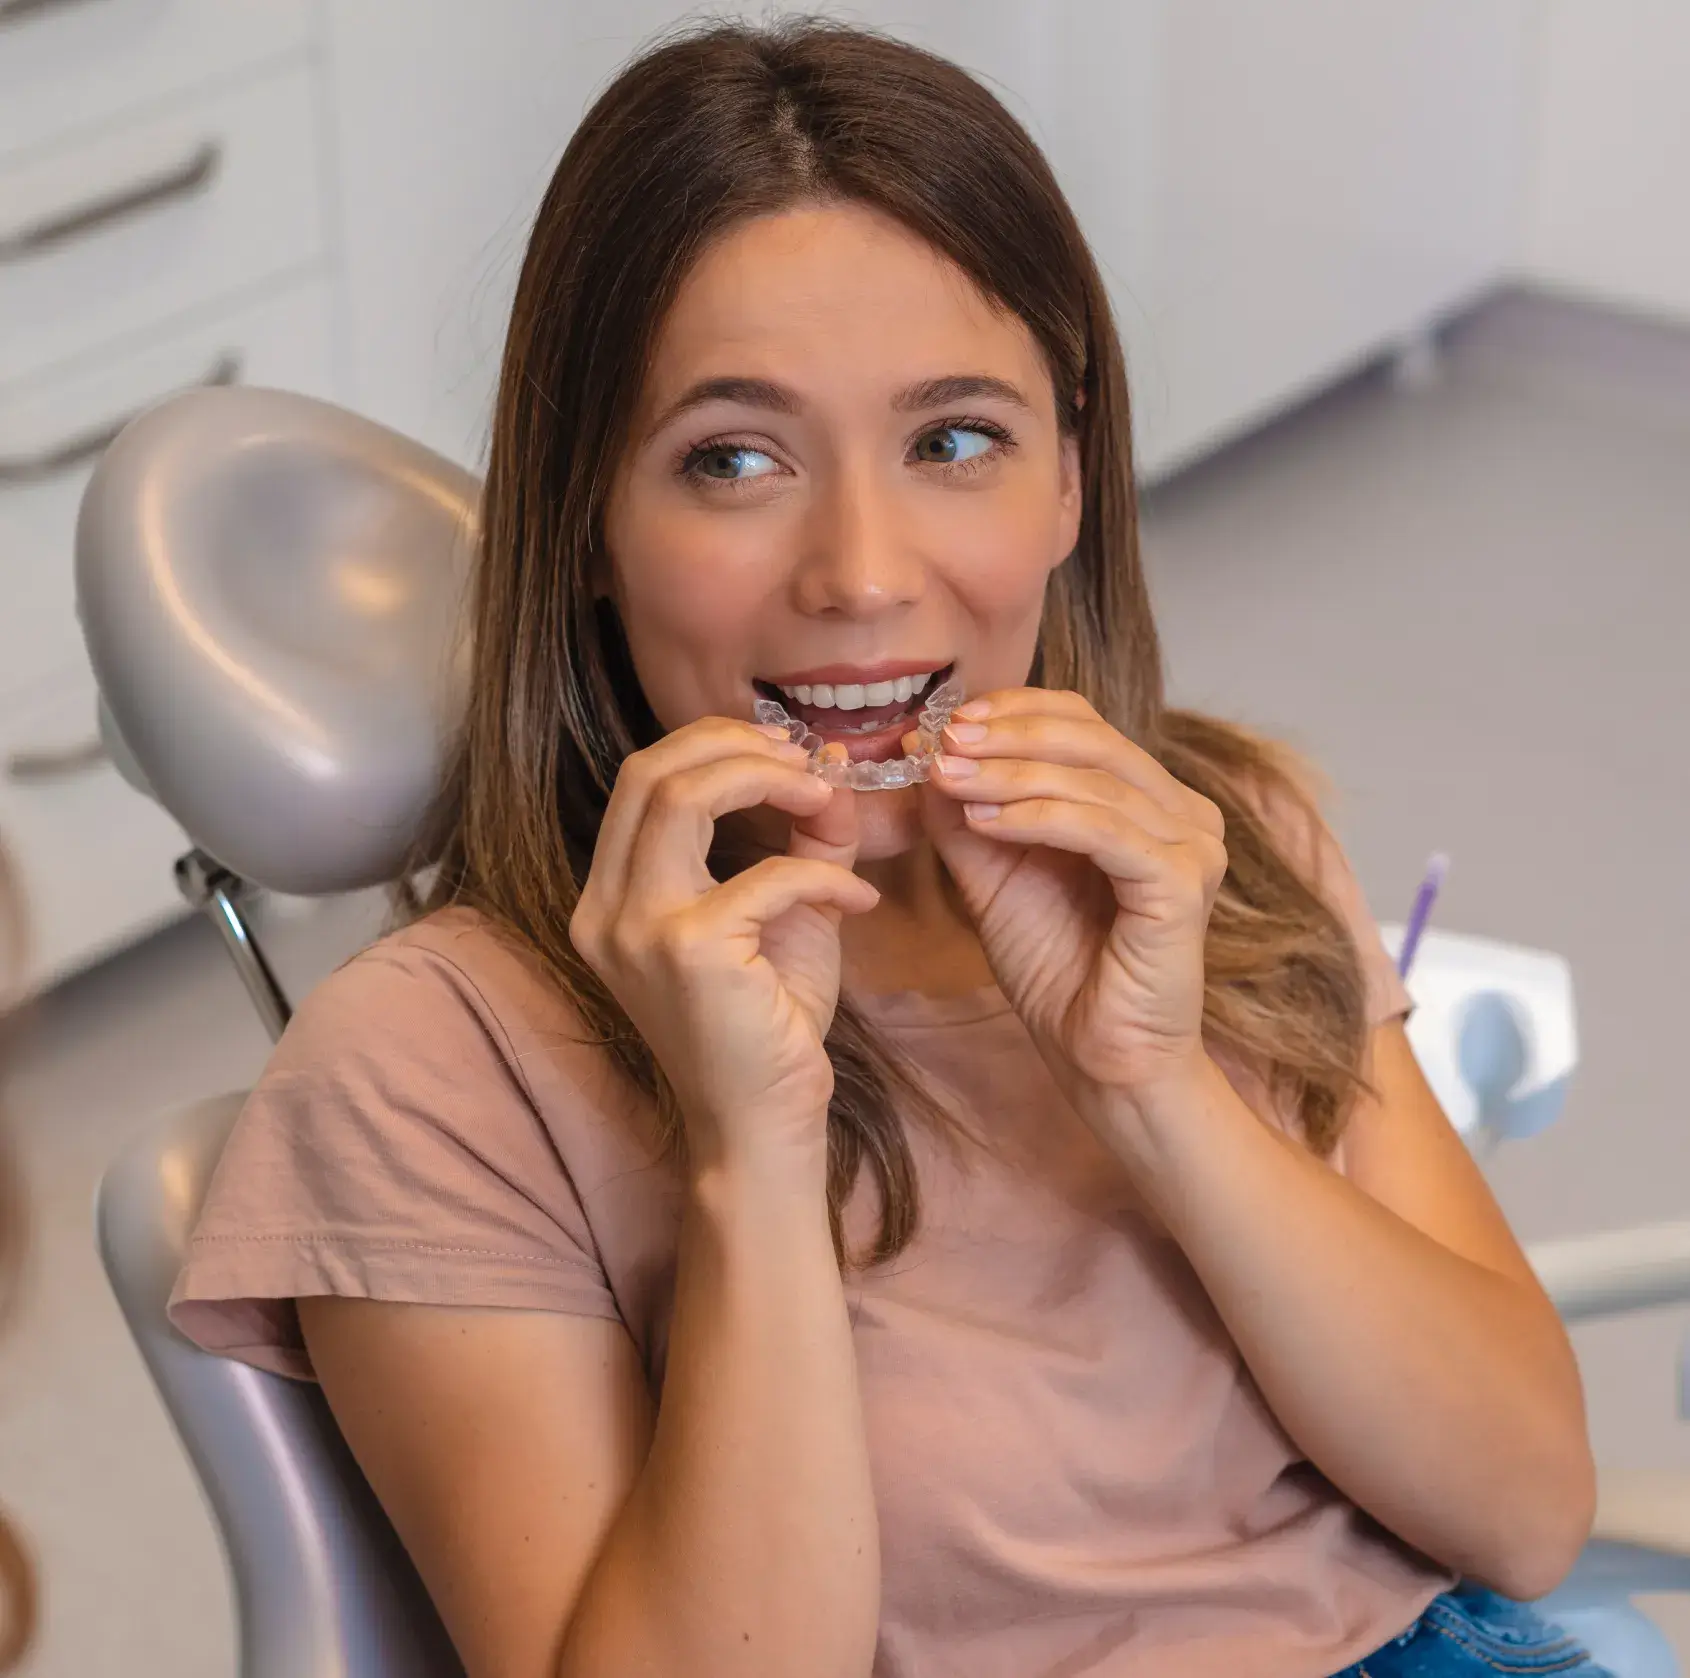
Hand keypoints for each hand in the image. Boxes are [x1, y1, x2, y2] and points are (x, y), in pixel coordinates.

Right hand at [569, 719, 875, 1174]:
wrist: (762, 1125)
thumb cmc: (767, 1026)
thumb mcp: (784, 914)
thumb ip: (802, 840)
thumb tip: (831, 766)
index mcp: (612, 896)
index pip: (642, 779)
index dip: (714, 745)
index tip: (785, 752)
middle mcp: (606, 909)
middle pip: (651, 771)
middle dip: (736, 745)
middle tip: (805, 760)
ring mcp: (637, 930)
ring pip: (683, 797)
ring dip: (767, 780)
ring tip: (827, 797)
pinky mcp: (688, 952)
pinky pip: (768, 876)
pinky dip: (824, 874)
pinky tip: (860, 899)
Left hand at [908, 688, 1227, 1113]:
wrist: (1098, 1057)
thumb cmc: (1058, 970)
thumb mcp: (995, 877)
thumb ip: (967, 816)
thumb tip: (928, 752)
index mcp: (1147, 799)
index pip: (1084, 722)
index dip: (1016, 710)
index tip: (947, 722)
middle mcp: (1183, 813)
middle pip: (1093, 737)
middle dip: (1008, 735)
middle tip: (944, 740)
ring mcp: (1193, 846)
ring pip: (1094, 780)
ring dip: (1011, 774)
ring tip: (949, 778)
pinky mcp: (1184, 884)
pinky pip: (1104, 830)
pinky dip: (1039, 816)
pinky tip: (985, 821)